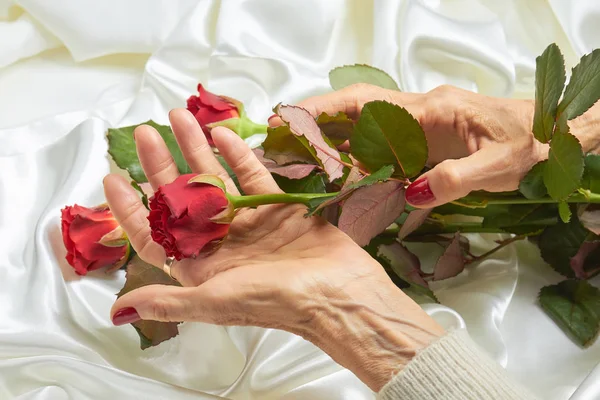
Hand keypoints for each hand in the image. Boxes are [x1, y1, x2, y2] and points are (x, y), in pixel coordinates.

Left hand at [104, 109, 443, 390]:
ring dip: (196, 150)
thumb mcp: (216, 302)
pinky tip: (222, 133)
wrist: (339, 294)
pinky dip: (237, 154)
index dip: (131, 210)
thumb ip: (168, 302)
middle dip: (160, 166)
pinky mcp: (276, 207)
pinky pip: (251, 175)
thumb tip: (119, 310)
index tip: (114, 178)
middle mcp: (220, 243)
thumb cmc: (277, 303)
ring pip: (215, 180)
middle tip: (145, 133)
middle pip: (181, 199)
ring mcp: (248, 223)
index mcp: (201, 267)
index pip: (155, 236)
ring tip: (180, 118)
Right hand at [288, 83, 599, 207]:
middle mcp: (416, 113)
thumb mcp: (499, 165)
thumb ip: (456, 178)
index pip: (367, 104)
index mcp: (430, 110)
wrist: (549, 136)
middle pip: (354, 109)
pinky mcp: (421, 143)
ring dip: (329, 141)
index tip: (290, 117)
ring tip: (297, 161)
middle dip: (315, 118)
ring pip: (362, 128)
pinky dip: (354, 160)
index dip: (325, 110)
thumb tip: (410, 193)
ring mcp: (416, 127)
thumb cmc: (528, 145)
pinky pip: (379, 147)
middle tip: (277, 134)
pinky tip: (340, 179)